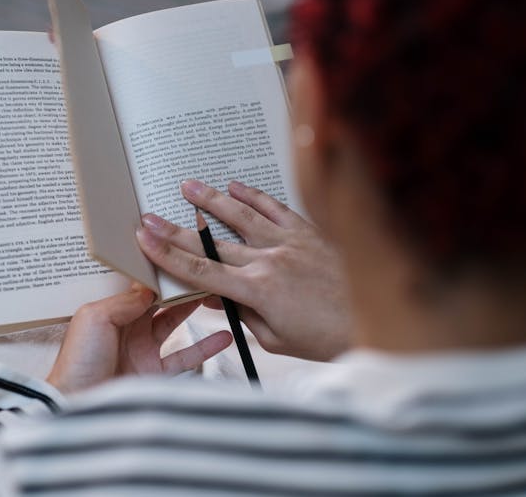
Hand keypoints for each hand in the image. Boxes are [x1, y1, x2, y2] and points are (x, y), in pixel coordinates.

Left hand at [46, 283, 232, 393]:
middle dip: (179, 286)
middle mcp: (129, 328)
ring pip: (174, 323)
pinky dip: (205, 347)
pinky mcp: (155, 374)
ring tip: (215, 293)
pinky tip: (224, 335)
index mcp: (112, 311)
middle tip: (201, 271)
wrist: (77, 404)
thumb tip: (150, 288)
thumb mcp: (94, 318)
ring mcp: (143, 350)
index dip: (159, 273)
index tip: (178, 258)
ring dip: (194, 309)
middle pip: (161, 301)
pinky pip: (185, 357)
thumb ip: (125, 300)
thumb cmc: (77, 362)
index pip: (141, 286)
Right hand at [135, 180, 348, 360]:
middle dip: (176, 229)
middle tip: (149, 214)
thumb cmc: (328, 337)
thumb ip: (242, 314)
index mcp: (258, 289)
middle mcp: (269, 259)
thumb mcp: (276, 338)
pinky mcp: (310, 232)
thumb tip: (215, 298)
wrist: (381, 320)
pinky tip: (235, 185)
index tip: (144, 239)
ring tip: (187, 186)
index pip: (200, 271)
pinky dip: (254, 195)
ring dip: (210, 200)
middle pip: (211, 242)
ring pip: (241, 215)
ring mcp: (290, 241)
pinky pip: (276, 207)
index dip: (168, 254)